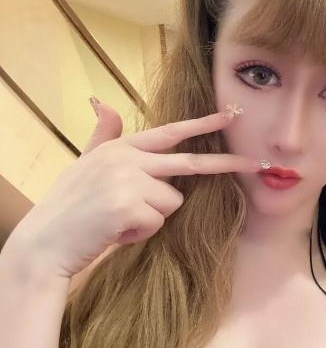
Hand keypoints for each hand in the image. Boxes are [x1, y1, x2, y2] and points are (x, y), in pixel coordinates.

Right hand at [6, 100, 260, 279]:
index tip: (232, 115)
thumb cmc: (67, 207)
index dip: (202, 124)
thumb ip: (103, 136)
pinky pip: (158, 223)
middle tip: (259, 164)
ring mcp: (128, 181)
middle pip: (188, 163)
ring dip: (152, 218)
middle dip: (227, 165)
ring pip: (173, 202)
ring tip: (120, 221)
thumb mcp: (85, 164)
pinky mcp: (128, 206)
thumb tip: (105, 104)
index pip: (169, 132)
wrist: (44, 243)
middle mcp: (126, 159)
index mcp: (120, 148)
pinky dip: (141, 234)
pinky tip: (116, 232)